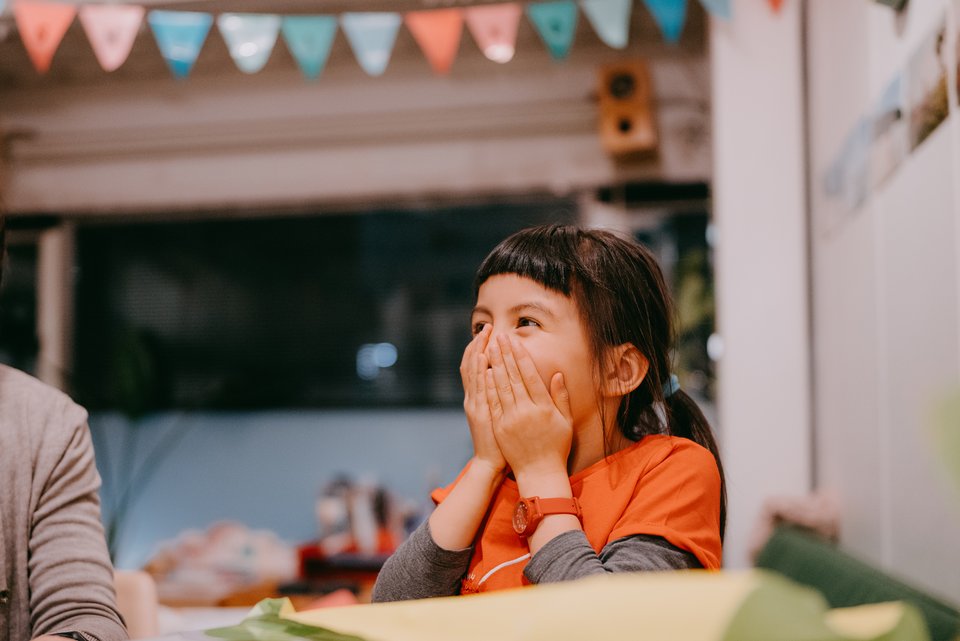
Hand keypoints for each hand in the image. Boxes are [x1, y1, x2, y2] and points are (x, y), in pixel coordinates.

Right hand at [459, 325, 504, 472]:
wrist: (489, 464)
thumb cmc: (500, 441)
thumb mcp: (497, 414)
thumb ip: (497, 396)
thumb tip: (502, 377)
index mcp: (478, 397)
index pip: (476, 367)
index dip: (481, 348)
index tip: (489, 333)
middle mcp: (473, 398)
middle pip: (472, 365)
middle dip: (479, 345)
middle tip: (487, 327)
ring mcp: (475, 405)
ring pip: (473, 373)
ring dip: (479, 353)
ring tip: (485, 336)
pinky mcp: (480, 413)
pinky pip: (479, 389)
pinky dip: (480, 373)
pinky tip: (484, 359)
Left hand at [484, 334, 573, 481]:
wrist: (540, 472)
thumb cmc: (556, 446)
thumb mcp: (565, 421)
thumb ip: (561, 397)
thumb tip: (557, 374)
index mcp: (544, 407)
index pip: (529, 375)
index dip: (520, 356)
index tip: (514, 341)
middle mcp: (526, 411)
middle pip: (513, 376)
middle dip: (505, 355)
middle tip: (498, 337)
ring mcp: (511, 419)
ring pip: (501, 386)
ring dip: (494, 365)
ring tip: (489, 348)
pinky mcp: (500, 427)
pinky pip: (493, 402)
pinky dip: (488, 386)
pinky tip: (485, 372)